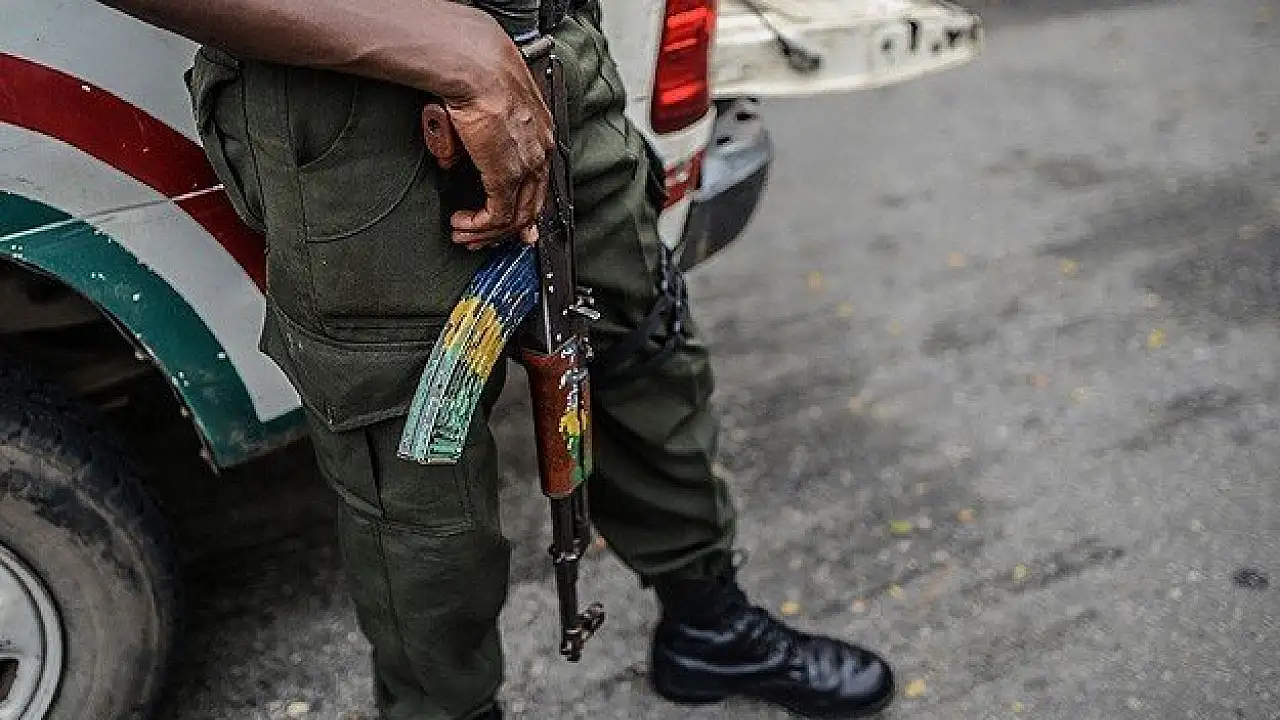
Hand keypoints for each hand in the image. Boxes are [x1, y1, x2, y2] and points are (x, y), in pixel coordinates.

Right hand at [442, 21, 553, 249]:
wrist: (474, 64)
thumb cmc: (476, 72)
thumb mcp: (478, 109)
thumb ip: (471, 139)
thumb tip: (453, 159)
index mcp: (539, 132)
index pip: (537, 182)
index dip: (522, 209)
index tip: (509, 226)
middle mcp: (540, 150)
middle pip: (530, 205)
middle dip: (502, 229)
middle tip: (478, 238)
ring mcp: (527, 165)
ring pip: (515, 216)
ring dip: (487, 232)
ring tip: (464, 234)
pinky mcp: (507, 174)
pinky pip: (499, 215)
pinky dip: (480, 226)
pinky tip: (463, 223)